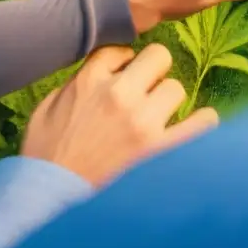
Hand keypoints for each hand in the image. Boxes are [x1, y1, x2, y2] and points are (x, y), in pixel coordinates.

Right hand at [21, 44, 218, 185]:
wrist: (49, 198)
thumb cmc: (45, 154)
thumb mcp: (50, 106)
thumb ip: (80, 83)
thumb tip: (104, 73)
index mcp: (90, 80)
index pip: (120, 49)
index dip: (124, 62)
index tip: (124, 74)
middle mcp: (120, 95)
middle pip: (158, 57)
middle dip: (152, 71)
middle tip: (145, 90)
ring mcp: (143, 122)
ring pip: (176, 88)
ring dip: (167, 101)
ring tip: (157, 117)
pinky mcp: (161, 150)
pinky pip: (202, 122)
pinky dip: (202, 122)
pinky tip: (194, 125)